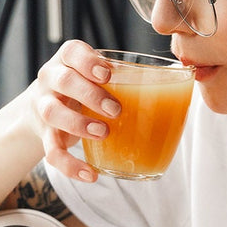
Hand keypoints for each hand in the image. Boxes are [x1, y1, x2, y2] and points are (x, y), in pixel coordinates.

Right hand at [29, 39, 120, 182]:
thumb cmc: (85, 87)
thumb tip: (182, 79)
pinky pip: (51, 151)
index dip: (87, 62)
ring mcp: (44, 106)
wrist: (46, 107)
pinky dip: (69, 166)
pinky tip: (90, 174)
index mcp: (68, 60)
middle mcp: (51, 79)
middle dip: (90, 95)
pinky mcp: (44, 134)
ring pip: (51, 113)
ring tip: (103, 134)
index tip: (108, 75)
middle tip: (115, 110)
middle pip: (63, 81)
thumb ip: (127, 75)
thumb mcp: (98, 76)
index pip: (71, 52)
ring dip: (77, 125)